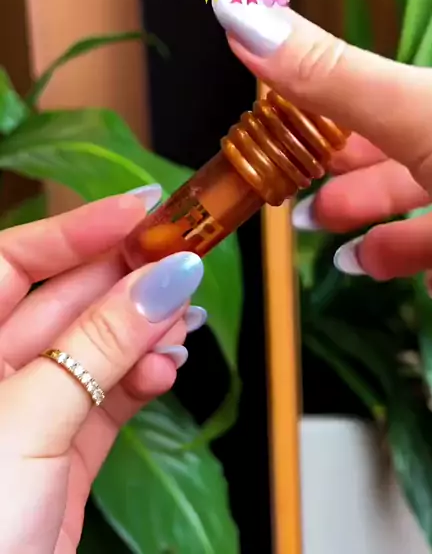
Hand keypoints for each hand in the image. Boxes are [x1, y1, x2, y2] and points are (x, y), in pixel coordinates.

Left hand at [0, 186, 205, 553]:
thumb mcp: (31, 420)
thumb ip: (101, 345)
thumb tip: (163, 279)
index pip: (14, 260)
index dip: (77, 228)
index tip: (140, 209)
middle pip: (66, 299)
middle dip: (127, 279)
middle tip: (182, 258)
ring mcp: (31, 411)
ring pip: (98, 346)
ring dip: (146, 329)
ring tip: (184, 318)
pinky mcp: (65, 451)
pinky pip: (113, 394)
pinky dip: (146, 376)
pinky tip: (169, 365)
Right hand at [212, 0, 431, 324]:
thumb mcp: (417, 113)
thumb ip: (329, 74)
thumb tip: (236, 13)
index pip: (395, 104)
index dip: (343, 127)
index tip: (298, 150)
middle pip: (419, 167)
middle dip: (363, 193)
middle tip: (313, 213)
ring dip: (402, 246)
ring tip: (356, 262)